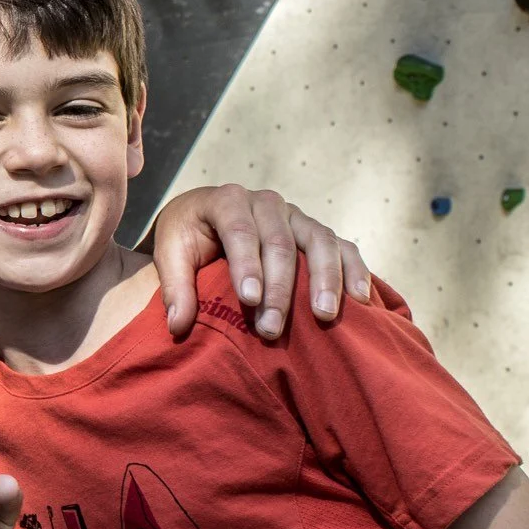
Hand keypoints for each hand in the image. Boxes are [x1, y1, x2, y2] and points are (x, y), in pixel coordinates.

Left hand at [152, 185, 371, 338]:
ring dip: (324, 280)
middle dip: (278, 288)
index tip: (249, 299)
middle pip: (279, 242)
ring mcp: (295, 215)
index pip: (240, 231)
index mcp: (226, 200)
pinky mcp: (314, 232)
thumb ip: (174, 287)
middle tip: (271, 329)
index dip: (246, 265)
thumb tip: (178, 325)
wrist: (204, 219)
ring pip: (318, 241)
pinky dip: (354, 270)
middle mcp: (265, 202)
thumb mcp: (170, 254)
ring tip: (322, 316)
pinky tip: (359, 300)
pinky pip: (342, 247)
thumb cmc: (187, 237)